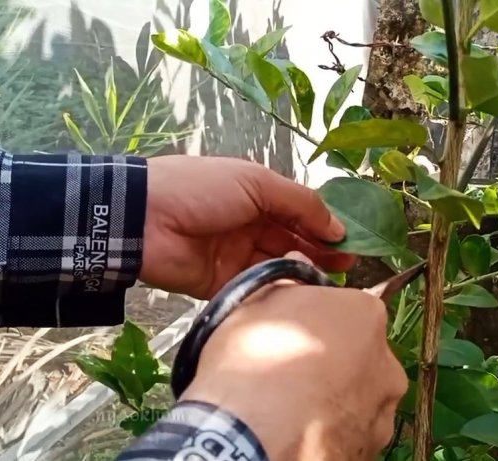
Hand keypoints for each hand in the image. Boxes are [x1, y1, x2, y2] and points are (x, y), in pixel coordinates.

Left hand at [140, 155, 355, 298]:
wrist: (144, 218)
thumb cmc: (201, 189)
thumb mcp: (257, 182)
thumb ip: (300, 203)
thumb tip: (338, 227)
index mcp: (257, 196)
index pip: (300, 213)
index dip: (326, 228)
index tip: (353, 244)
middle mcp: (250, 226)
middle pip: (293, 242)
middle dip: (322, 254)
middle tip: (351, 268)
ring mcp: (236, 257)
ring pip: (279, 267)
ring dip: (304, 274)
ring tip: (333, 284)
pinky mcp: (224, 285)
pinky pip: (257, 290)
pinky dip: (278, 293)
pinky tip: (302, 298)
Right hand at [180, 252, 407, 460]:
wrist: (254, 437)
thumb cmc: (255, 361)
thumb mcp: (256, 305)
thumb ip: (286, 282)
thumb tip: (296, 263)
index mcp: (365, 314)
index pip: (348, 309)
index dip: (318, 321)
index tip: (293, 334)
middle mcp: (387, 362)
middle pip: (361, 354)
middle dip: (336, 362)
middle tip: (294, 375)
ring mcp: (383, 411)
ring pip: (361, 398)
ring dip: (337, 399)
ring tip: (294, 410)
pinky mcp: (372, 450)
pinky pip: (351, 432)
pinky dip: (332, 432)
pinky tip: (301, 434)